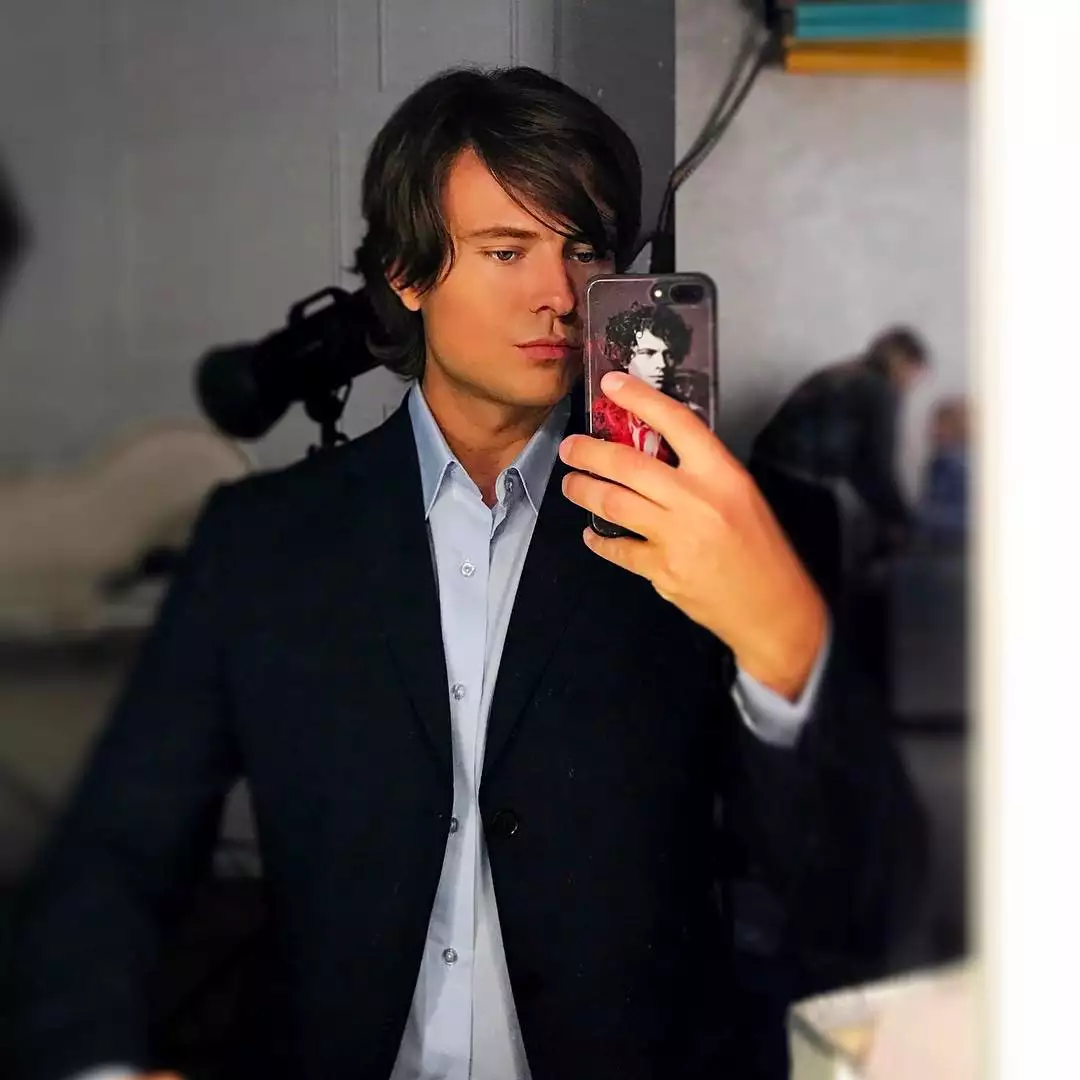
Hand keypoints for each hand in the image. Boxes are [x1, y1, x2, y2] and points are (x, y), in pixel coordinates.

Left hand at [560, 371, 826, 700]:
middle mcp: (697, 499)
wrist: (773, 608)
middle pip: (628, 464)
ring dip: (585, 491)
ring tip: (572, 484)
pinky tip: (592, 534)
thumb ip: (701, 472)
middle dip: (589, 452)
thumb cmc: (760, 547)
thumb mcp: (741, 494)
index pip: (676, 422)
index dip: (640, 398)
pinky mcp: (663, 571)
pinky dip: (600, 541)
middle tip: (570, 448)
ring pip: (614, 504)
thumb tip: (653, 450)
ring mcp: (677, 537)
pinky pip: (619, 549)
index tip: (611, 384)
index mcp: (722, 473)